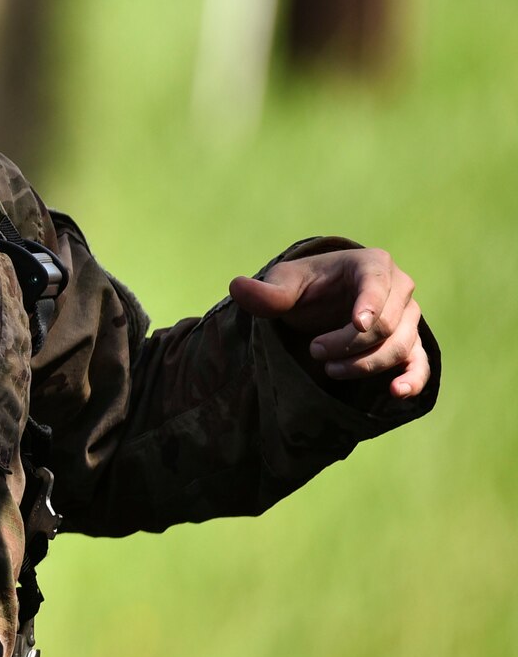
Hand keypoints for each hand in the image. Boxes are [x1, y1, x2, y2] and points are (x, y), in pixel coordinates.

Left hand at [229, 248, 427, 398]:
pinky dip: (412, 379)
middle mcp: (400, 288)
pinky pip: (420, 364)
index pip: (376, 284)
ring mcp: (409, 318)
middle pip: (387, 324)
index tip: (358, 325)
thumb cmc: (305, 287)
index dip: (369, 305)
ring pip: (400, 346)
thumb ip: (266, 291)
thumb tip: (237, 287)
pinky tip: (396, 392)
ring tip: (329, 370)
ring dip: (365, 364)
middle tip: (315, 351)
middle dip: (349, 343)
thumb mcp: (283, 284)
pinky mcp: (412, 345)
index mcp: (372, 264)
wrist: (321, 305)